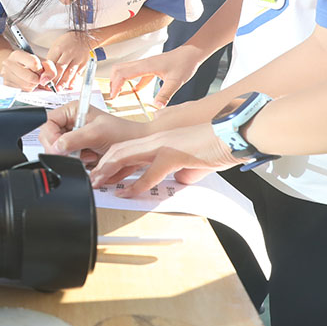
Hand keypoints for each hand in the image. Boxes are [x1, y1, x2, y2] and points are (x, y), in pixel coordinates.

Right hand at [0, 49, 58, 91]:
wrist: (12, 65)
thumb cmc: (27, 62)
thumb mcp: (40, 60)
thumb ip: (49, 67)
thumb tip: (47, 80)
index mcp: (17, 55)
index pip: (34, 63)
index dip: (41, 69)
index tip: (40, 70)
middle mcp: (9, 64)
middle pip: (31, 78)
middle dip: (38, 79)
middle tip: (37, 76)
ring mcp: (6, 75)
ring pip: (28, 86)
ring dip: (34, 85)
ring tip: (31, 79)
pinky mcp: (7, 85)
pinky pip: (23, 91)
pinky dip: (28, 88)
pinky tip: (26, 83)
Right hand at [38, 101, 151, 166]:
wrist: (137, 146)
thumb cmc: (122, 133)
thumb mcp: (96, 133)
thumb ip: (73, 139)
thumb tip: (55, 147)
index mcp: (71, 110)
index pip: (47, 123)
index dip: (50, 137)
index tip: (58, 149)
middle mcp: (71, 123)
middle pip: (50, 139)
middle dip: (63, 149)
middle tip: (77, 153)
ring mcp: (75, 138)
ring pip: (59, 152)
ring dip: (73, 157)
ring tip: (90, 154)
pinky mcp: (80, 150)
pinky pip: (70, 160)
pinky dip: (80, 163)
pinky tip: (92, 158)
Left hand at [46, 30, 97, 88]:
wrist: (83, 37)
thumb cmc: (67, 42)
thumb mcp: (56, 47)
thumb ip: (51, 59)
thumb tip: (45, 73)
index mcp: (59, 48)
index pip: (52, 63)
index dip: (47, 73)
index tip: (43, 81)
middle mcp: (69, 53)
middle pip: (60, 68)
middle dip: (54, 79)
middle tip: (49, 87)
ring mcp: (77, 58)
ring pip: (70, 72)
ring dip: (63, 82)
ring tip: (58, 89)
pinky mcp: (83, 63)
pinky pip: (78, 74)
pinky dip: (73, 81)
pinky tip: (69, 86)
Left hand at [89, 124, 238, 195]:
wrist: (235, 133)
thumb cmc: (218, 145)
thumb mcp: (193, 159)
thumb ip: (183, 169)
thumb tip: (181, 180)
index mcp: (161, 139)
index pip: (128, 148)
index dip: (111, 161)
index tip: (101, 173)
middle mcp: (158, 140)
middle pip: (119, 149)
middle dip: (102, 165)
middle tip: (92, 179)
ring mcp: (164, 145)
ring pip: (126, 155)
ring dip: (109, 171)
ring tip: (99, 183)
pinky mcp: (175, 154)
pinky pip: (150, 171)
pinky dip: (136, 184)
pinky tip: (128, 192)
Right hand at [109, 47, 204, 106]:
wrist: (191, 54)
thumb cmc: (184, 63)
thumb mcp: (176, 82)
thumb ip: (165, 94)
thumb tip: (157, 106)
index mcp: (146, 66)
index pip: (123, 73)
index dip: (115, 85)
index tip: (113, 96)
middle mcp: (143, 63)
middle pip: (119, 69)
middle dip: (112, 82)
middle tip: (113, 96)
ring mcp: (145, 65)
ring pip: (124, 70)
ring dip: (119, 81)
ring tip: (119, 94)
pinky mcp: (149, 67)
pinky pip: (135, 74)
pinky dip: (130, 82)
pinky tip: (134, 92)